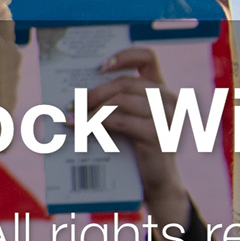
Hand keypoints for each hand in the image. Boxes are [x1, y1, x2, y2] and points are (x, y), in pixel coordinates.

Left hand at [86, 44, 193, 232]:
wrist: (157, 185)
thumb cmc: (136, 150)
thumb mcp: (124, 122)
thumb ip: (110, 106)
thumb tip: (72, 99)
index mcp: (159, 90)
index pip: (147, 57)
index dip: (124, 55)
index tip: (99, 66)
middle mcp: (167, 100)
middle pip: (126, 82)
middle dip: (95, 92)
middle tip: (73, 103)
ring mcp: (166, 117)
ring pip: (122, 100)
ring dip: (92, 108)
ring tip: (72, 117)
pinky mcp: (158, 135)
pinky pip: (121, 121)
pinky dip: (96, 123)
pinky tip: (80, 127)